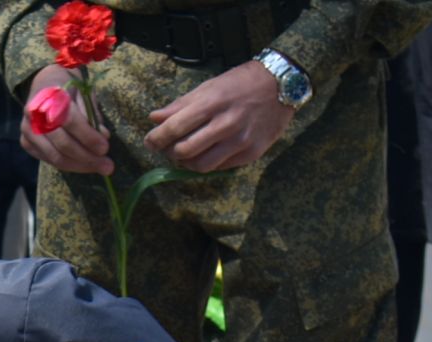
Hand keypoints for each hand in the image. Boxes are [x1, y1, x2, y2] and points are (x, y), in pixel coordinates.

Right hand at [19, 64, 112, 174]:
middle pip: (62, 144)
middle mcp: (35, 115)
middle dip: (87, 158)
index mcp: (50, 96)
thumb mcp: (83, 93)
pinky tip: (83, 165)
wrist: (44, 82)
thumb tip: (103, 138)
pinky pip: (48, 159)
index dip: (89, 137)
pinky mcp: (25, 142)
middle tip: (107, 166)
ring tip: (98, 168)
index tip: (105, 149)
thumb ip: (91, 115)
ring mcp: (27, 130)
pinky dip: (68, 164)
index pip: (71, 121)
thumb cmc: (69, 88)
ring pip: (55, 157)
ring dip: (79, 165)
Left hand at [145, 61, 293, 172]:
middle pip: (184, 151)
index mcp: (212, 103)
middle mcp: (226, 124)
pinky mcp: (251, 153)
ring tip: (185, 154)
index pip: (174, 128)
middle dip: (169, 152)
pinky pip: (220, 167)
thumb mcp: (209, 87)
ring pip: (200, 166)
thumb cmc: (240, 84)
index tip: (150, 141)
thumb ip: (181, 105)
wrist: (281, 85)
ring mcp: (240, 141)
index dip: (156, 139)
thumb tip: (154, 118)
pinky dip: (207, 163)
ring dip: (186, 163)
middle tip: (168, 148)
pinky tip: (207, 152)